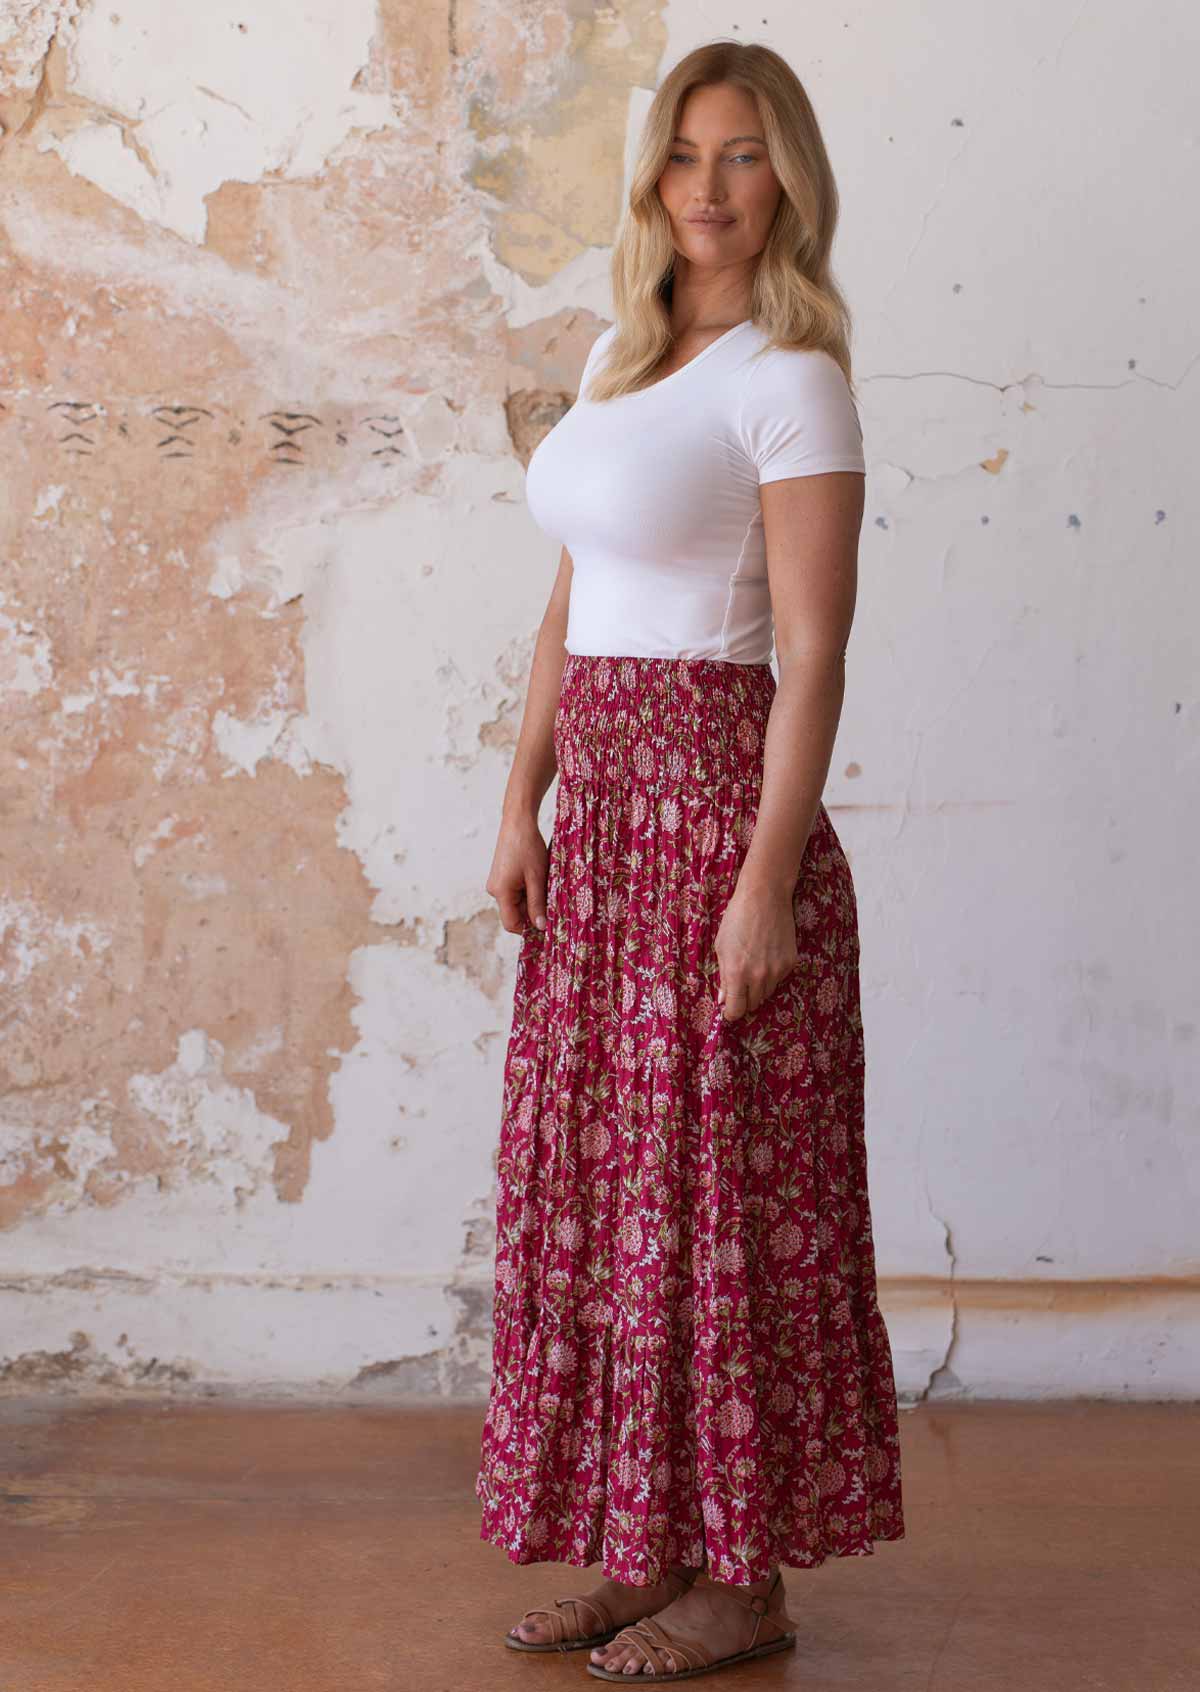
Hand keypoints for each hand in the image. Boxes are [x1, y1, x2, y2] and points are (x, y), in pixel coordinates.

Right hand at [486, 812, 548, 934]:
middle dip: (533, 911)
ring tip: (544, 885)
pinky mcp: (500, 876)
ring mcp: (496, 882)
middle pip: (514, 913)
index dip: (529, 929)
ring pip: (516, 902)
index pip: (511, 924)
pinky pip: (515, 892)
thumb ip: (537, 904)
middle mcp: (494, 890)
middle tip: (552, 902)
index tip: (547, 926)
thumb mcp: (537, 878)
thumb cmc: (528, 847)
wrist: (518, 822)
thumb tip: (540, 927)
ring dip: (532, 899)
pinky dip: (527, 890)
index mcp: (501, 892)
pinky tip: (537, 879)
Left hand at [713, 880, 798, 1020]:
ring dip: (758, 988)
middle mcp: (759, 976)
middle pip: (753, 1004)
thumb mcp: (722, 947)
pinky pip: (779, 979)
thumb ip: (723, 977)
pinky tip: (766, 955)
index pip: (736, 1009)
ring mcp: (777, 971)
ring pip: (767, 993)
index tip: (729, 1010)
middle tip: (739, 986)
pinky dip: (772, 974)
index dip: (731, 1013)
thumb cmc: (737, 919)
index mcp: (737, 974)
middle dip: (744, 999)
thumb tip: (724, 999)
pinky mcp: (790, 963)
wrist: (765, 897)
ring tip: (753, 966)